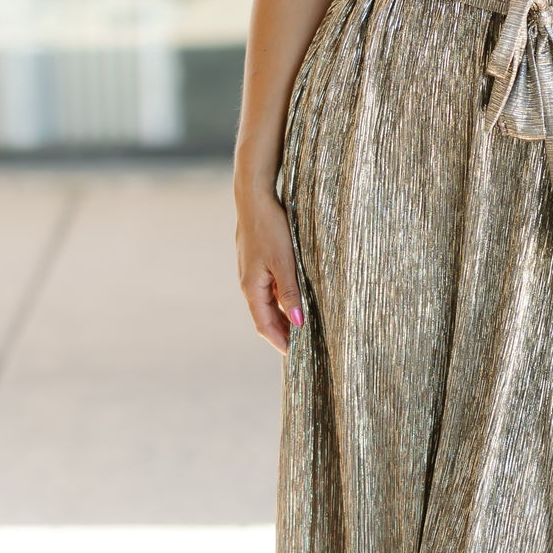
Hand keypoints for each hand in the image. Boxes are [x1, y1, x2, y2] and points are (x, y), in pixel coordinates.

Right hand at [235, 181, 304, 349]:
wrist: (254, 197)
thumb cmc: (269, 227)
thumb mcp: (285, 262)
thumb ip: (291, 293)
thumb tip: (298, 322)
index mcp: (251, 288)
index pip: (264, 325)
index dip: (279, 341)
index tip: (295, 355)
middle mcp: (248, 283)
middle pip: (266, 316)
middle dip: (283, 331)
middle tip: (304, 344)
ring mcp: (252, 272)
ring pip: (268, 302)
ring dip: (284, 315)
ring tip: (304, 325)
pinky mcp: (258, 261)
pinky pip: (270, 288)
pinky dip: (282, 298)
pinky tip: (296, 298)